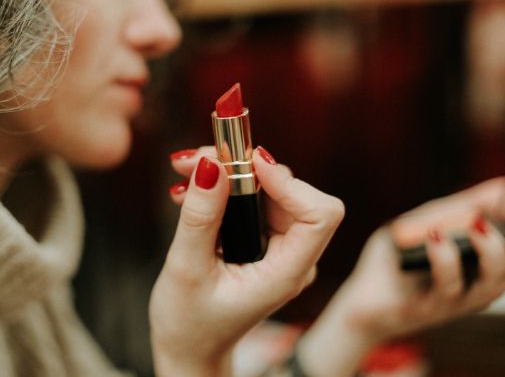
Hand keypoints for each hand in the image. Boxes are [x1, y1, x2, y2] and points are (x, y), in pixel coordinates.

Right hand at [150, 146, 343, 375]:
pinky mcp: (263, 239)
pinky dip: (224, 186)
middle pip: (292, 191)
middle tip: (197, 158)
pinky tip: (191, 188)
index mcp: (286, 273)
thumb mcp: (186, 269)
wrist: (189, 346)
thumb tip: (211, 164)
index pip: (319, 214)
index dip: (289, 182)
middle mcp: (292, 257)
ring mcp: (280, 247)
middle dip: (246, 167)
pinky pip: (254, 198)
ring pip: (270, 188)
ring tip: (185, 170)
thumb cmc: (189, 323)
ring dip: (229, 172)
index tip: (247, 162)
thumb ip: (201, 217)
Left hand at [296, 178, 504, 376]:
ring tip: (476, 224)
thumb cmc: (401, 257)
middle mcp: (481, 284)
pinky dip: (445, 257)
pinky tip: (433, 236)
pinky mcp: (431, 307)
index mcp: (488, 265)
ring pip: (496, 284)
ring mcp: (459, 299)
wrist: (362, 294)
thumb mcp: (433, 220)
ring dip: (492, 249)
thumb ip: (465, 205)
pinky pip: (448, 287)